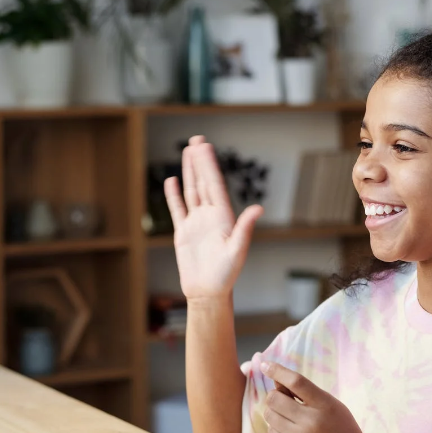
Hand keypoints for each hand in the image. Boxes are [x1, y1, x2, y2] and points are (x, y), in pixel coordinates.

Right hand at [165, 135, 262, 302]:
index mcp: (224, 217)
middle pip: (203, 182)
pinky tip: (173, 180)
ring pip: (192, 191)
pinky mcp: (183, 232)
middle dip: (200, 161)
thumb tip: (258, 208)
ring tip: (187, 152)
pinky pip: (178, 209)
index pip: (215, 185)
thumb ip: (245, 228)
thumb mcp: (237, 250)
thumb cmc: (226, 275)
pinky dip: (174, 195)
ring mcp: (196, 223)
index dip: (210, 165)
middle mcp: (210, 216)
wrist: (208, 292)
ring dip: (190, 172)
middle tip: (197, 140)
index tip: (205, 147)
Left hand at [261, 362, 383, 432]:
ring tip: (291, 416)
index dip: (278, 370)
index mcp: (325, 404)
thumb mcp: (330, 404)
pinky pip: (272, 432)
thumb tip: (276, 381)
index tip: (265, 365)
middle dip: (275, 396)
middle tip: (286, 399)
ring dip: (275, 412)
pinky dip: (277, 427)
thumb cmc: (341, 427)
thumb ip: (305, 392)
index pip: (297, 381)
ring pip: (269, 415)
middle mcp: (312, 422)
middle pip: (274, 399)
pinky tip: (292, 430)